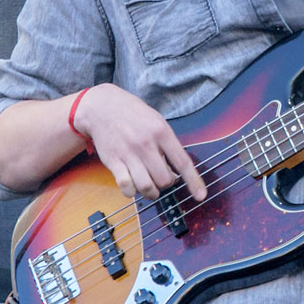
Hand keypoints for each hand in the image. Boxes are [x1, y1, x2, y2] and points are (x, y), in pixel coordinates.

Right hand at [73, 84, 207, 201]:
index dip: (194, 181)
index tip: (201, 196)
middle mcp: (146, 144)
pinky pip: (126, 186)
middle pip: (164, 179)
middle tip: (162, 178)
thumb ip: (168, 144)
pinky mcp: (113, 161)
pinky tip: (133, 185)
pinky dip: (132, 192)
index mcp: (161, 132)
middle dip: (166, 184)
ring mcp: (128, 153)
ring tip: (150, 187)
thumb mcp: (157, 121)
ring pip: (146, 187)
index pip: (182, 162)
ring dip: (151, 193)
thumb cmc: (133, 115)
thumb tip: (178, 171)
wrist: (102, 107)